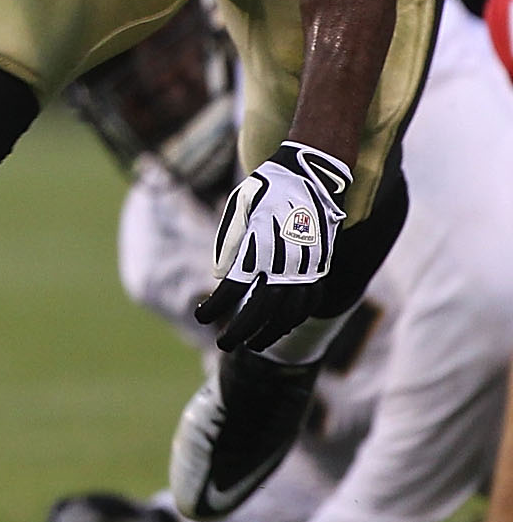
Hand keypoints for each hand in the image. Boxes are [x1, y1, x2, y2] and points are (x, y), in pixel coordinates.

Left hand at [194, 140, 352, 352]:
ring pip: (289, 313)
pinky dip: (293, 319)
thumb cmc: (265, 191)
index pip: (232, 289)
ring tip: (252, 345)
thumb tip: (222, 279)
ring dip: (270, 333)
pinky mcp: (320, 266)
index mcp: (259, 246)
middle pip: (260, 310)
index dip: (216, 307)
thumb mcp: (240, 211)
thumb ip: (230, 245)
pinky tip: (278, 327)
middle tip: (223, 346)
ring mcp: (307, 267)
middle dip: (240, 332)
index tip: (201, 316)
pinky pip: (309, 302)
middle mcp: (285, 262)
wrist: (310, 175)